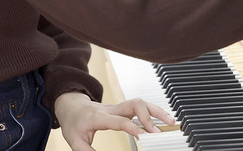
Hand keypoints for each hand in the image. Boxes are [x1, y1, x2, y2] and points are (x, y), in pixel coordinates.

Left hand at [55, 92, 175, 150]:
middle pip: (135, 104)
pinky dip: (154, 111)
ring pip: (141, 102)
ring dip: (157, 110)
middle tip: (160, 130)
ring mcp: (119, 107)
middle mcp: (112, 109)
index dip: (133, 127)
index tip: (145, 136)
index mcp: (99, 117)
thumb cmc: (74, 123)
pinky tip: (163, 118)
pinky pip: (141, 106)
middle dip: (150, 115)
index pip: (120, 120)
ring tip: (170, 121)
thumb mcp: (74, 141)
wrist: (72, 106)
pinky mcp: (123, 108)